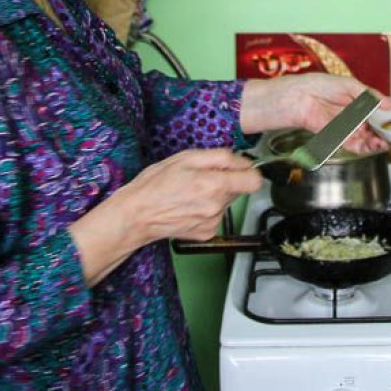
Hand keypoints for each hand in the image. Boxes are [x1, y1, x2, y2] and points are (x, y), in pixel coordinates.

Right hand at [71, 148, 261, 285]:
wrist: (136, 215)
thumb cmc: (155, 184)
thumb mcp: (186, 158)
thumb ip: (220, 157)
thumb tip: (242, 160)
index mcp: (215, 185)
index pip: (254, 180)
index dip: (249, 171)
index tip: (240, 168)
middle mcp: (217, 206)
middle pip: (239, 189)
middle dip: (227, 180)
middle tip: (202, 177)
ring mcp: (213, 222)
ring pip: (227, 202)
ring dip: (216, 195)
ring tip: (191, 192)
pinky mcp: (207, 233)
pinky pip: (217, 215)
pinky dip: (208, 209)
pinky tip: (189, 206)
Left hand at [241, 74, 390, 153]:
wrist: (296, 99)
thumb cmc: (319, 86)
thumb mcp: (351, 86)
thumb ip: (372, 97)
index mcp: (357, 101)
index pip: (378, 112)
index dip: (388, 118)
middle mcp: (353, 115)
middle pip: (374, 128)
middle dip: (384, 133)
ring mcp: (345, 127)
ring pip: (366, 138)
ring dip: (376, 142)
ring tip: (385, 143)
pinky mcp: (337, 138)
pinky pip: (354, 145)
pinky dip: (364, 148)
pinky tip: (373, 147)